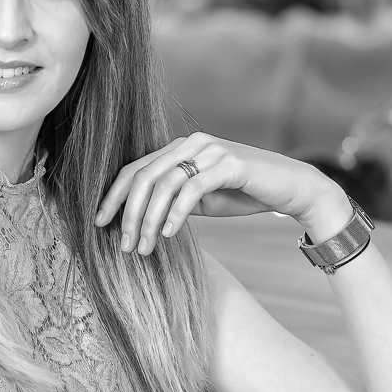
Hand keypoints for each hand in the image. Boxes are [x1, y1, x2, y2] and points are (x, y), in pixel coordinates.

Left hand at [95, 132, 351, 254]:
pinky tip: (169, 235)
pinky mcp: (230, 164)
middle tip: (124, 246)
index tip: (100, 223)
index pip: (136, 169)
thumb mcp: (201, 200)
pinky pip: (192, 189)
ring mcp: (211, 151)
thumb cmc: (244, 194)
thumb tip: (141, 221)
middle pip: (144, 177)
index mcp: (180, 149)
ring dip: (150, 220)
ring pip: (165, 184)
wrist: (291, 189)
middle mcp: (192, 143)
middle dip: (128, 214)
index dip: (114, 196)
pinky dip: (176, 214)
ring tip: (145, 248)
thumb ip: (173, 202)